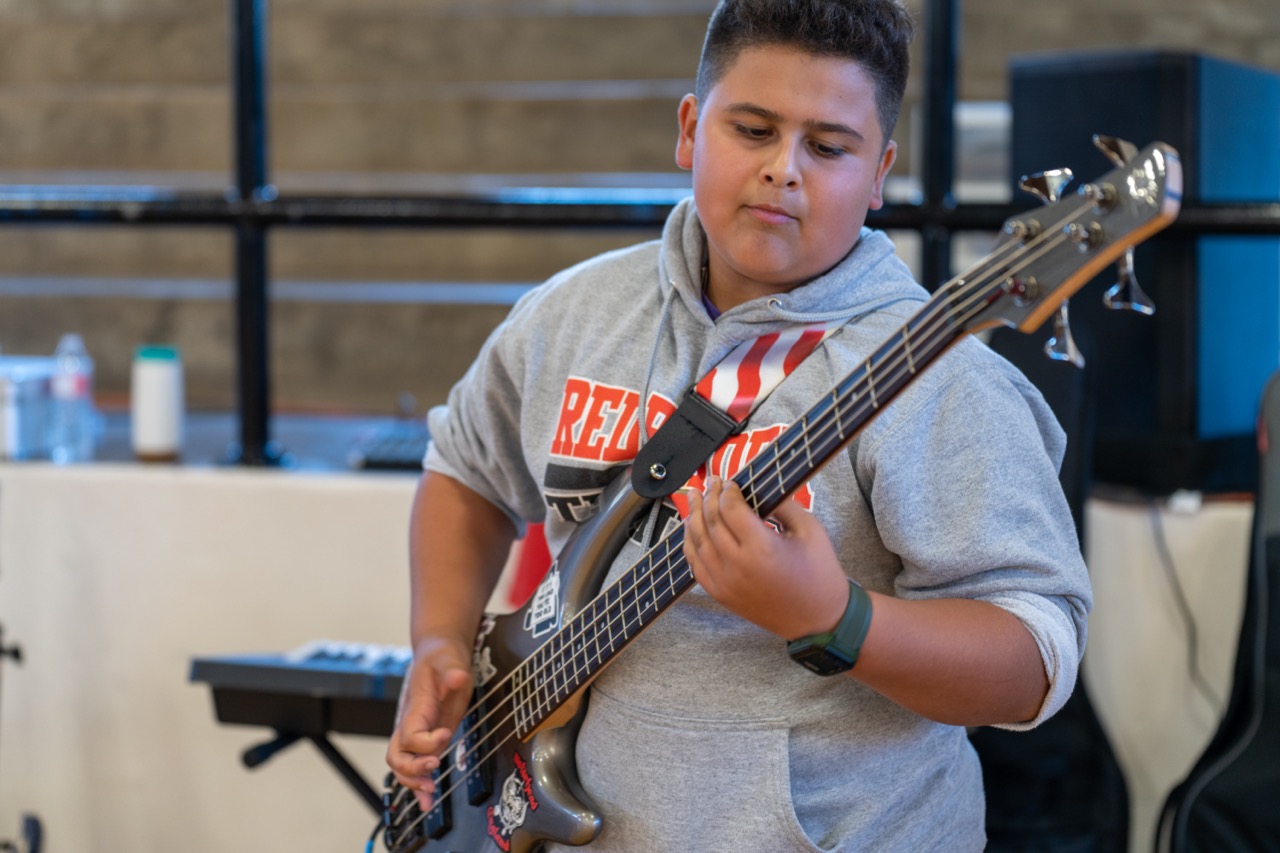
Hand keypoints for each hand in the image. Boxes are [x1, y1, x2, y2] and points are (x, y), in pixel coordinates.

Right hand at [386, 635, 473, 811]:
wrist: (437, 653)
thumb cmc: (442, 657)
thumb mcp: (450, 659)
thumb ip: (452, 670)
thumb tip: (456, 677)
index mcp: (415, 707)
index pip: (409, 735)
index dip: (425, 742)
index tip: (446, 733)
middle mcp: (410, 723)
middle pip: (397, 756)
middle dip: (413, 769)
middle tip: (435, 766)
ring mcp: (416, 732)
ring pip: (402, 766)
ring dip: (414, 783)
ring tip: (431, 794)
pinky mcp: (426, 738)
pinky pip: (415, 765)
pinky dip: (418, 786)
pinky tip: (427, 803)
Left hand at [683, 476, 849, 639]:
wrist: (818, 620)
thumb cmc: (819, 573)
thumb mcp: (809, 530)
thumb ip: (783, 505)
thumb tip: (759, 487)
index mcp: (762, 549)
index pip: (731, 509)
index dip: (727, 491)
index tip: (730, 481)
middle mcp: (738, 567)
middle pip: (711, 522)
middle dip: (709, 497)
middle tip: (711, 482)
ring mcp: (725, 584)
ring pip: (697, 542)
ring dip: (693, 516)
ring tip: (695, 497)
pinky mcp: (721, 595)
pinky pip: (695, 565)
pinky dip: (690, 543)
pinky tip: (692, 528)